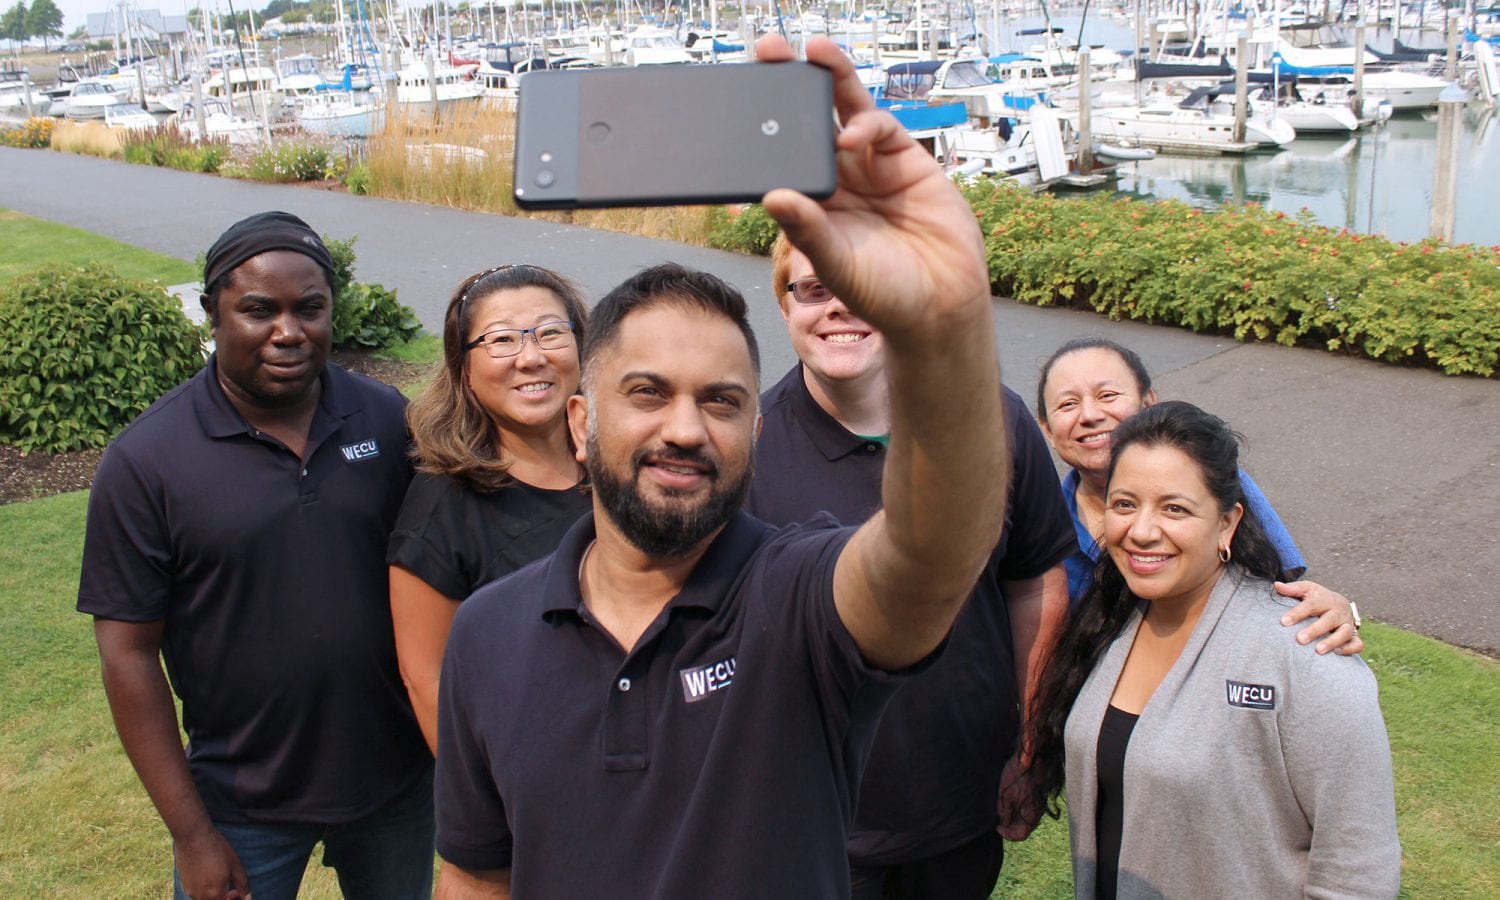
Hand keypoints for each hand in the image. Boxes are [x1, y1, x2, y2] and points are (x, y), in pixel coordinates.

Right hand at [174, 826, 248, 899]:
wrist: (193, 837)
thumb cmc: (216, 849)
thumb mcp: (235, 865)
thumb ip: (242, 884)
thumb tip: (248, 897)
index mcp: (215, 893)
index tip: (238, 893)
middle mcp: (200, 896)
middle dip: (225, 899)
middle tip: (233, 889)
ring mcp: (190, 891)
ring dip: (215, 896)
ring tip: (221, 882)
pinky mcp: (184, 885)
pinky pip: (196, 895)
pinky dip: (205, 892)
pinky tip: (210, 878)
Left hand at [755, 36, 991, 340]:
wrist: (940, 307)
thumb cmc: (883, 294)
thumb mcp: (836, 265)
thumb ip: (807, 231)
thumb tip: (772, 196)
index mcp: (813, 204)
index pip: (782, 157)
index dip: (763, 128)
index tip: (739, 102)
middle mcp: (840, 180)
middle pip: (810, 123)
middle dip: (791, 86)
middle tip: (769, 50)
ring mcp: (872, 167)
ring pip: (846, 112)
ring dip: (830, 79)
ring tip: (813, 51)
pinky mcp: (907, 161)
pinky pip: (881, 128)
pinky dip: (866, 124)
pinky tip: (852, 134)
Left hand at [995, 753, 1041, 841]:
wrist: (1029, 757)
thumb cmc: (1016, 776)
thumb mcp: (1005, 796)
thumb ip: (1004, 813)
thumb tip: (1004, 823)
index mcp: (1030, 816)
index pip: (1020, 836)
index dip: (1007, 835)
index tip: (997, 827)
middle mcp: (1038, 813)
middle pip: (1024, 828)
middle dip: (1010, 826)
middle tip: (998, 820)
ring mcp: (1040, 805)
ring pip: (1026, 819)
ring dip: (1015, 818)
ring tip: (1003, 809)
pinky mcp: (1039, 796)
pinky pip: (1029, 809)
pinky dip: (1019, 809)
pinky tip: (1010, 800)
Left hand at [1277, 580, 1363, 655]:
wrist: (1339, 605)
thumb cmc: (1318, 599)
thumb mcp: (1307, 590)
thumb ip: (1293, 589)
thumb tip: (1277, 585)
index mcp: (1326, 599)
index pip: (1312, 605)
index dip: (1298, 613)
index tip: (1283, 622)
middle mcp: (1339, 612)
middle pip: (1330, 620)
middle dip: (1315, 630)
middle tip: (1300, 639)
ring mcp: (1348, 624)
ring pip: (1345, 632)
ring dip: (1332, 641)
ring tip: (1318, 650)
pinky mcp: (1354, 637)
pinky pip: (1357, 644)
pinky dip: (1349, 649)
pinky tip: (1336, 653)